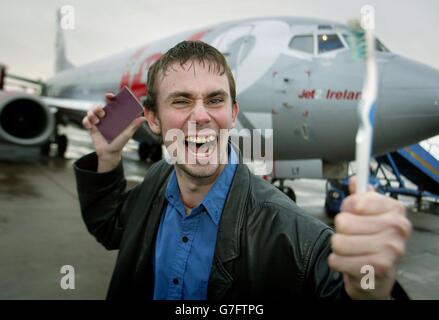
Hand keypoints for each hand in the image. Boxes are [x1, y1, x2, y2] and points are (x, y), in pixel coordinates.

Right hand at [82, 92, 146, 171]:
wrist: (109, 154)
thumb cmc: (120, 143)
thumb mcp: (127, 134)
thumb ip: (134, 125)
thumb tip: (144, 118)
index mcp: (115, 116)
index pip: (112, 103)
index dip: (110, 97)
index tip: (109, 96)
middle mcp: (106, 117)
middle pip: (99, 106)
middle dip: (98, 107)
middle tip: (102, 113)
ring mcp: (98, 122)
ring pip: (91, 112)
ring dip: (92, 114)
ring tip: (97, 121)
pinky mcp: (91, 127)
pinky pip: (86, 120)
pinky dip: (86, 121)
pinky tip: (91, 126)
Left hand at [328, 177, 411, 298]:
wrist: (378, 274)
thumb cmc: (371, 239)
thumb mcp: (368, 214)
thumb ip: (360, 196)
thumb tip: (355, 180)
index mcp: (395, 209)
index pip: (355, 202)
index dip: (346, 208)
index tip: (353, 214)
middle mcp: (397, 228)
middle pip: (343, 222)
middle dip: (340, 230)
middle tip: (352, 236)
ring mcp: (390, 250)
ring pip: (338, 242)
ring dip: (338, 247)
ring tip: (350, 250)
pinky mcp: (378, 269)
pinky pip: (337, 260)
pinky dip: (338, 262)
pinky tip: (350, 262)